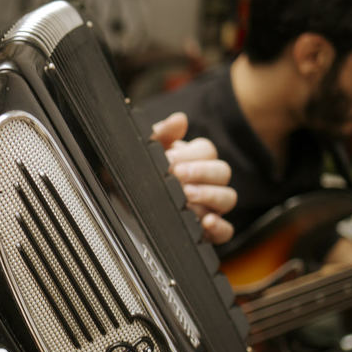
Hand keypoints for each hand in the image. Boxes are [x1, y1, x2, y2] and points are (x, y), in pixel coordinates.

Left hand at [150, 112, 236, 244]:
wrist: (124, 206)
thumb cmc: (140, 174)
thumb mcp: (145, 151)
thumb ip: (160, 134)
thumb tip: (179, 119)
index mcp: (194, 159)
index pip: (207, 151)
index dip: (191, 154)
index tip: (170, 160)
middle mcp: (207, 182)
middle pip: (223, 171)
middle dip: (201, 172)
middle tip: (178, 175)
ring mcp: (210, 206)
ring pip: (228, 198)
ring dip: (210, 195)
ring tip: (187, 196)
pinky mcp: (208, 232)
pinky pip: (226, 231)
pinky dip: (220, 227)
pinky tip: (206, 222)